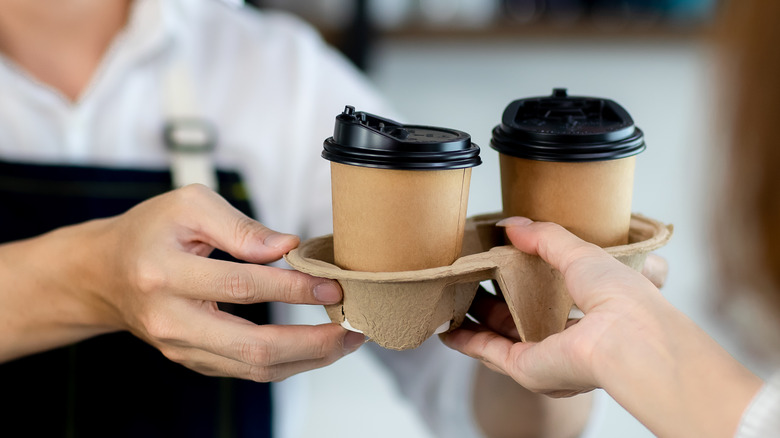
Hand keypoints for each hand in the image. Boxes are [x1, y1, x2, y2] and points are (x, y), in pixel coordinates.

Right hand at [1, 184, 363, 380]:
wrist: (106, 273)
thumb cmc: (151, 231)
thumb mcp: (189, 205)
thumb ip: (240, 226)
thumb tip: (287, 248)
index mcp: (164, 274)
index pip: (241, 287)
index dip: (292, 287)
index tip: (332, 285)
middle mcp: (170, 320)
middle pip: (252, 347)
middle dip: (312, 343)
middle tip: (352, 328)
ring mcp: (180, 348)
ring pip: (253, 369)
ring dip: (308, 359)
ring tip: (346, 340)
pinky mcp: (193, 360)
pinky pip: (246, 371)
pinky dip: (287, 363)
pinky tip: (315, 346)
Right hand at [441, 217, 761, 436]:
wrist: (628, 337)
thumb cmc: (623, 298)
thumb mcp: (581, 252)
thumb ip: (546, 239)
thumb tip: (514, 224)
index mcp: (589, 315)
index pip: (550, 300)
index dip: (524, 283)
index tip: (501, 264)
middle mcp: (567, 343)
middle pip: (520, 322)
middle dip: (494, 303)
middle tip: (471, 280)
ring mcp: (546, 358)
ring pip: (501, 339)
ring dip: (477, 322)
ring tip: (454, 301)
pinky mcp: (527, 368)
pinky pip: (489, 353)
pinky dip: (468, 342)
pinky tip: (450, 330)